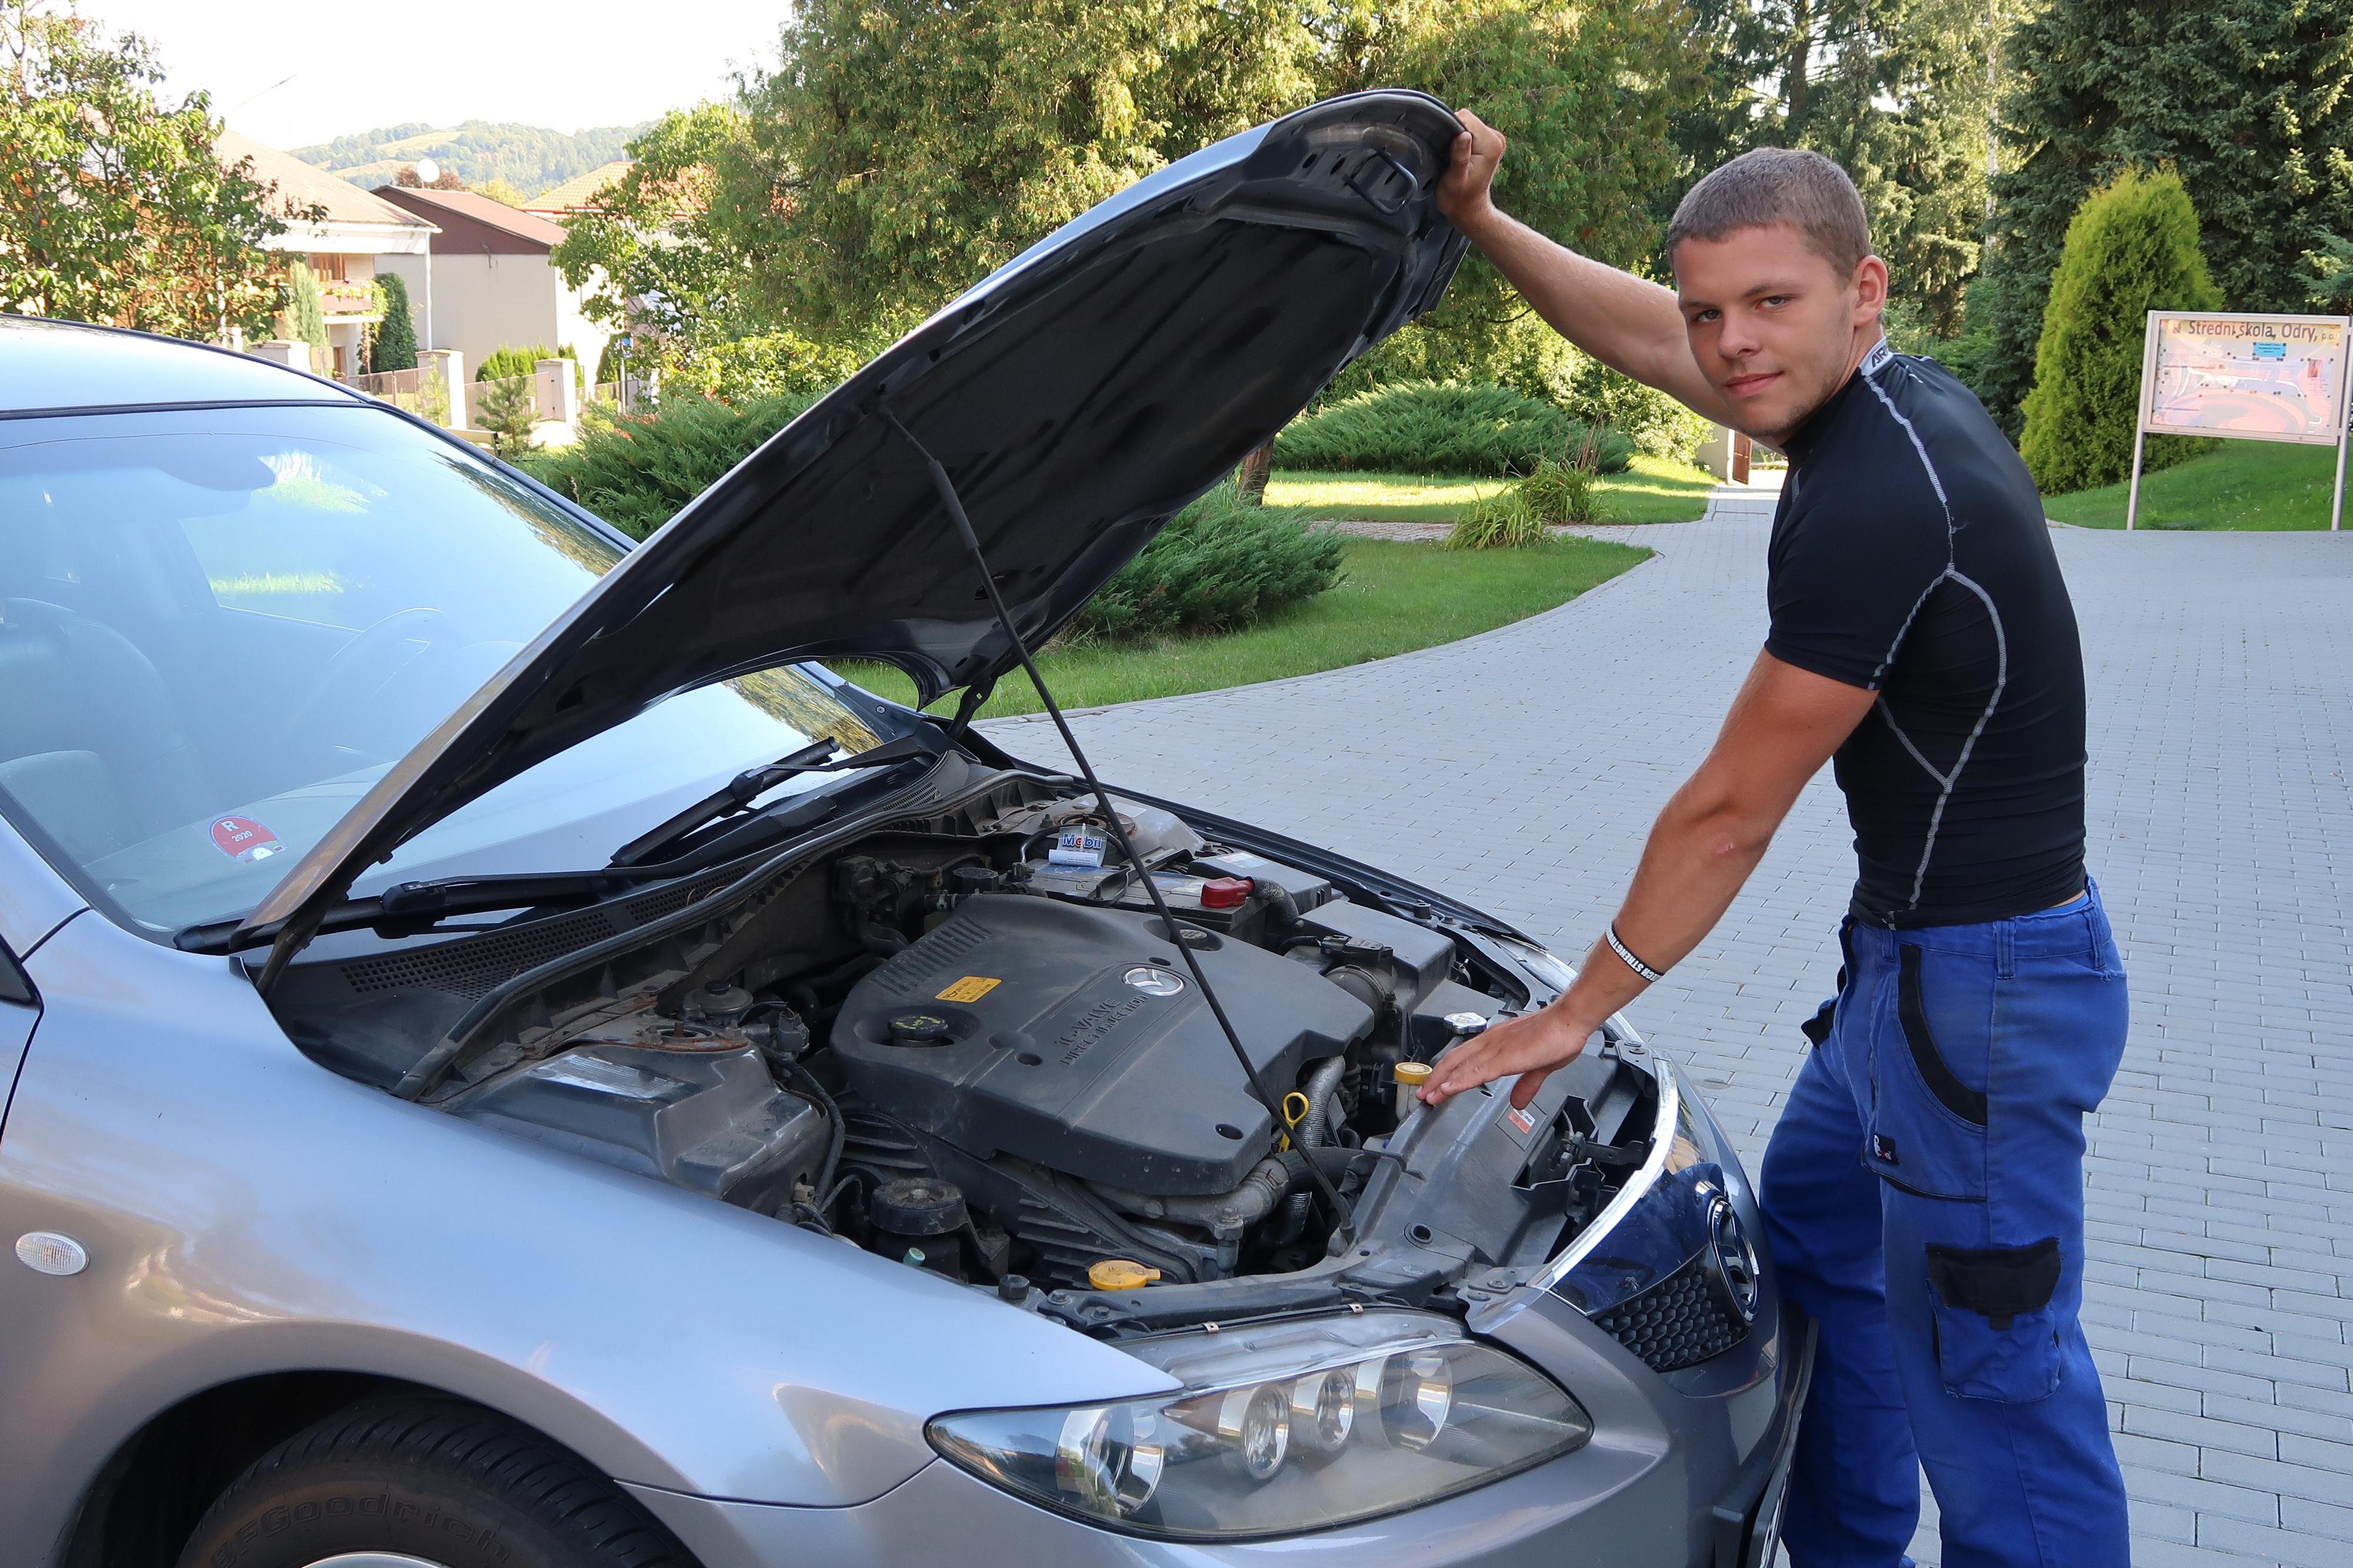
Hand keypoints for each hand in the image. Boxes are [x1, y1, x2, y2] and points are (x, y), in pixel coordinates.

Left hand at [1419, 1005, 1594, 1110]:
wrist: (1569, 1020)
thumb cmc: (1557, 1035)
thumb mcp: (1538, 1067)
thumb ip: (1526, 1085)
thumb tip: (1518, 1102)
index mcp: (1497, 1042)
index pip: (1464, 1058)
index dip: (1447, 1072)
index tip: (1436, 1085)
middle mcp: (1491, 1043)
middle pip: (1454, 1061)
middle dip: (1436, 1078)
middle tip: (1423, 1094)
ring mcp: (1496, 1049)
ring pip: (1460, 1067)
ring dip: (1442, 1082)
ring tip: (1428, 1096)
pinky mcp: (1505, 1058)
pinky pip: (1476, 1071)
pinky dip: (1459, 1081)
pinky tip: (1448, 1090)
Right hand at [1436, 110, 1505, 231]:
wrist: (1468, 209)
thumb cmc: (1459, 198)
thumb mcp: (1456, 178)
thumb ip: (1460, 156)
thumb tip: (1463, 134)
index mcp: (1491, 144)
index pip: (1465, 118)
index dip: (1450, 129)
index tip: (1447, 150)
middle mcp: (1496, 138)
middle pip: (1466, 119)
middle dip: (1453, 135)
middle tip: (1450, 157)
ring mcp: (1493, 139)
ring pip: (1465, 124)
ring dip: (1455, 139)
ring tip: (1453, 159)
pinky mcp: (1486, 141)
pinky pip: (1468, 130)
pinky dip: (1459, 140)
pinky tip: (1457, 156)